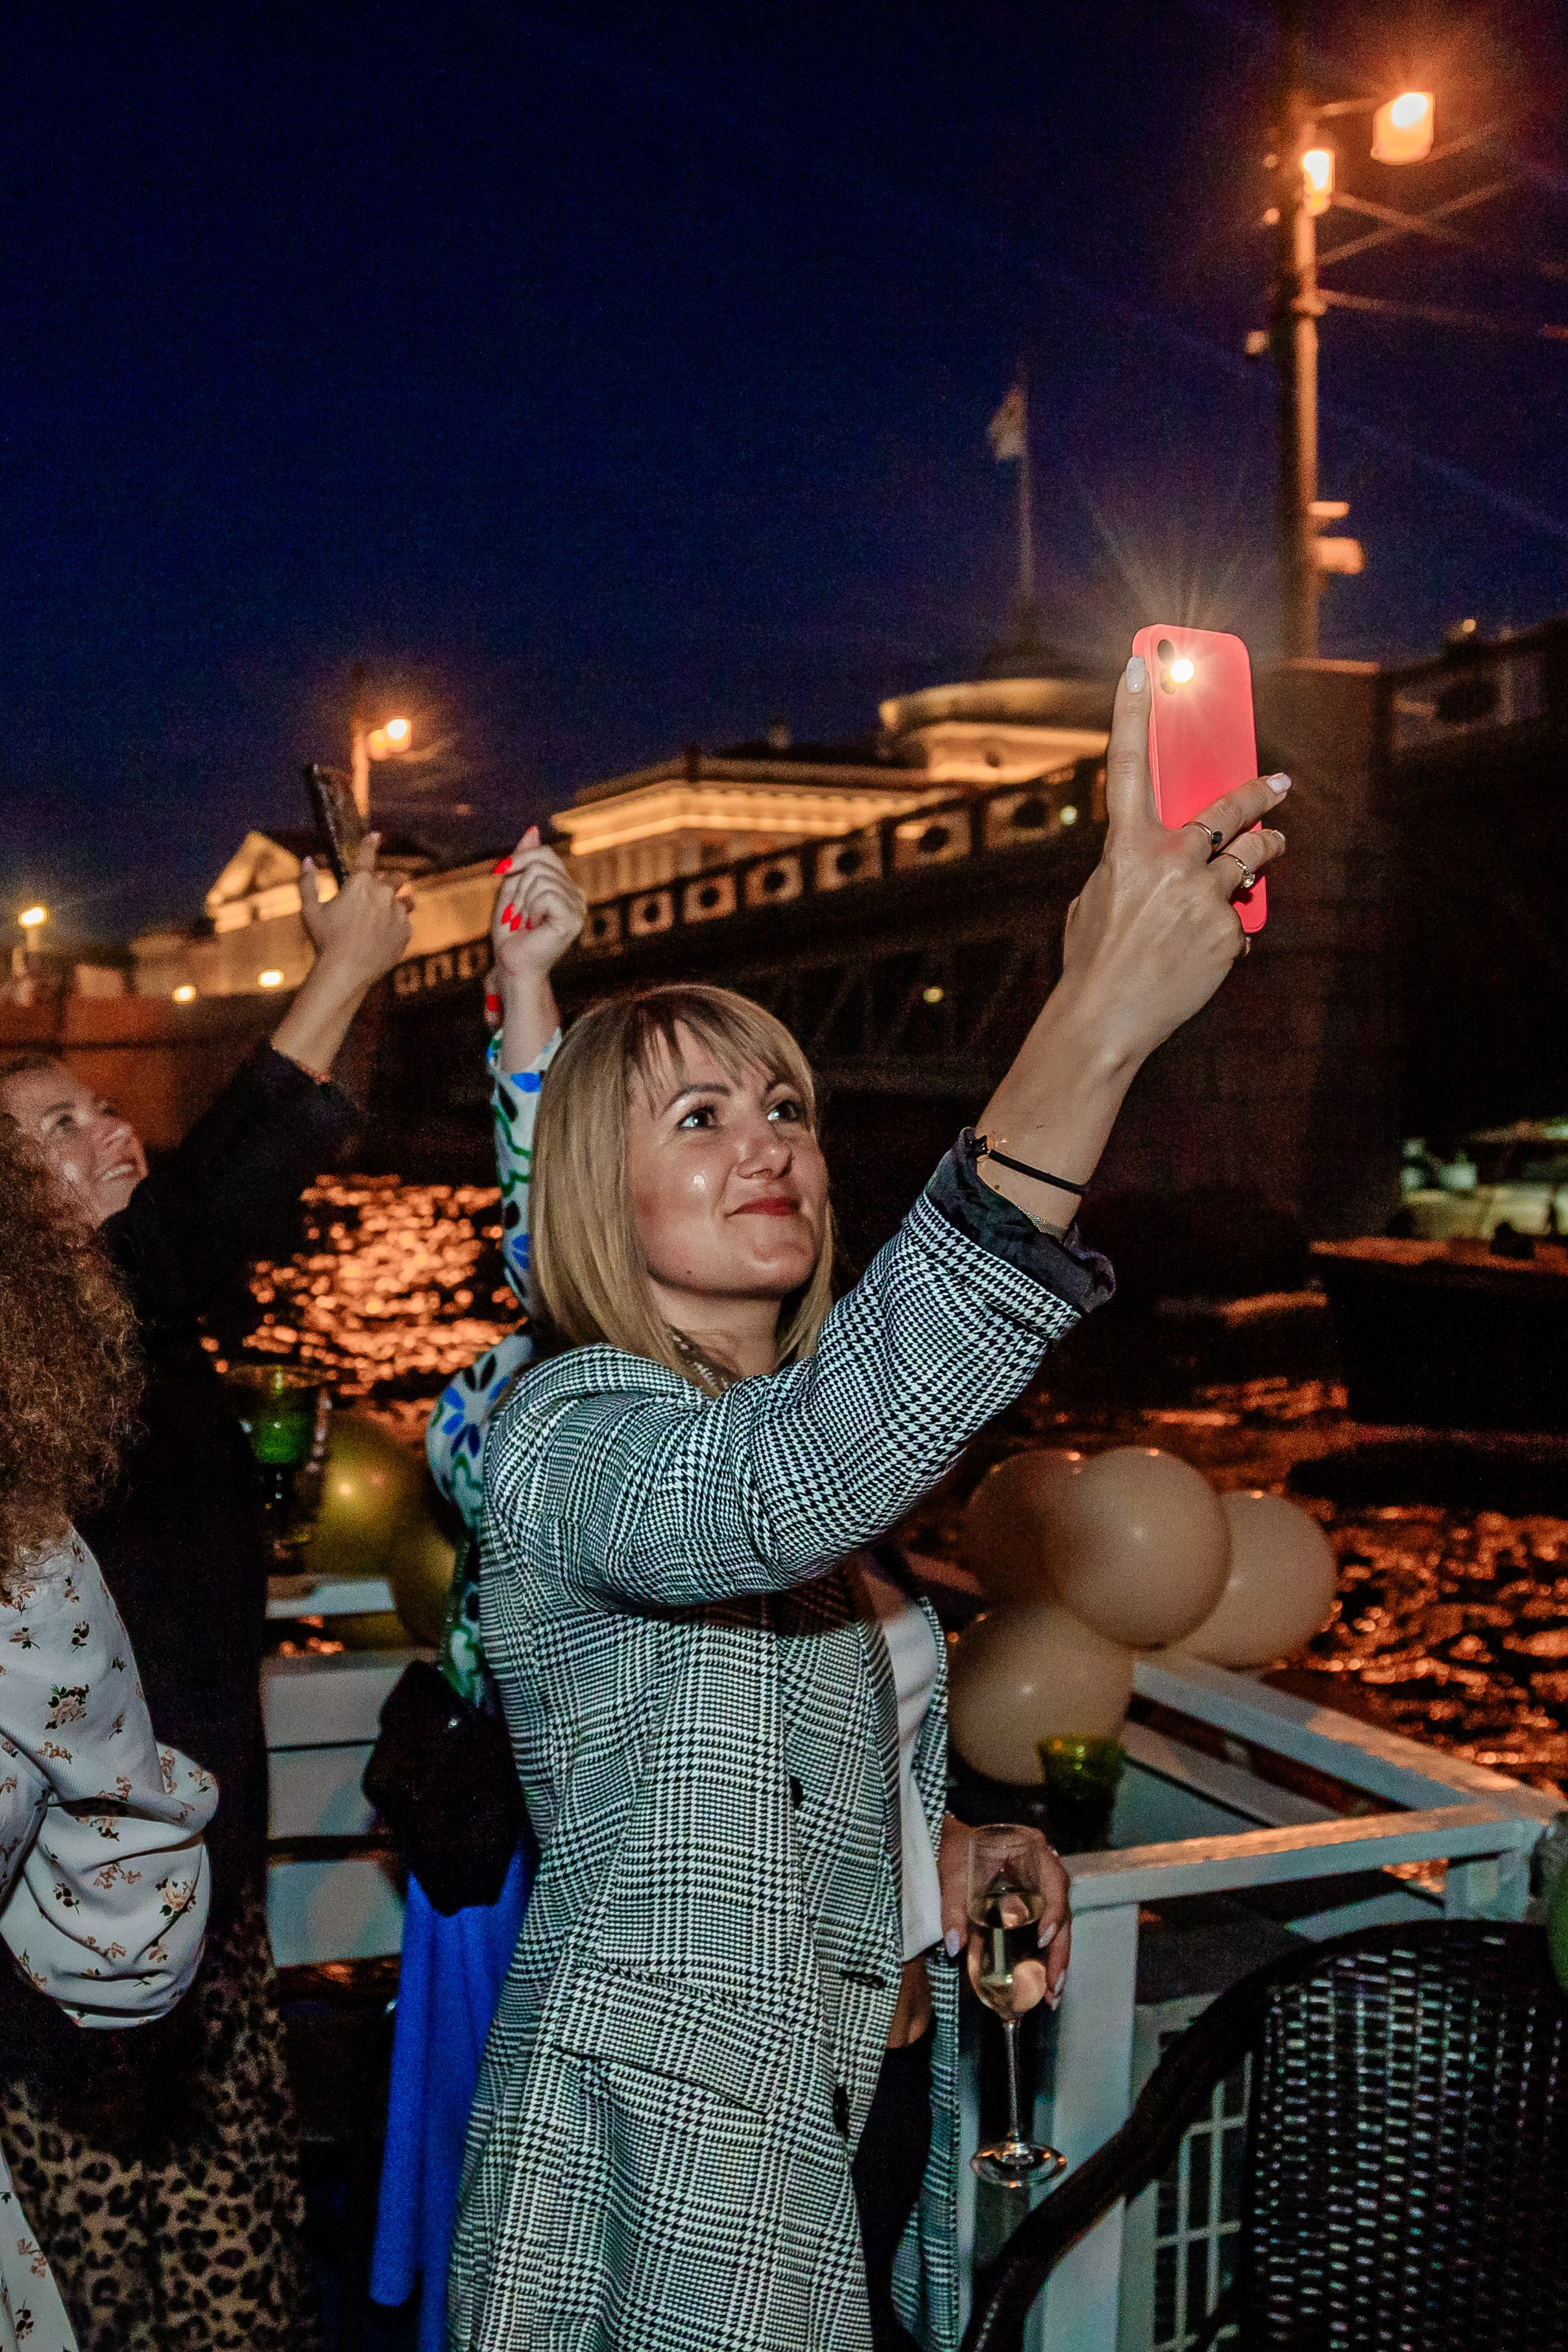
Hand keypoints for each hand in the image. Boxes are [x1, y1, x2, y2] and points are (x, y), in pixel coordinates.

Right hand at [299, 833, 413, 989]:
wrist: (345, 971)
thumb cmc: (325, 940)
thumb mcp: (310, 910)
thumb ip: (307, 883)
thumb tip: (308, 860)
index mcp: (360, 883)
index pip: (367, 856)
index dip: (371, 843)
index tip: (376, 836)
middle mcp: (383, 894)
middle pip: (397, 877)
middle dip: (392, 880)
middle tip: (383, 890)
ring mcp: (397, 913)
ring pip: (407, 900)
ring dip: (400, 903)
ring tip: (390, 913)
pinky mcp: (406, 931)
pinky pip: (406, 923)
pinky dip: (398, 925)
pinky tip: (385, 936)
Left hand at [491, 827, 585, 977]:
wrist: (511, 966)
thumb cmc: (510, 935)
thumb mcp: (511, 889)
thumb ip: (523, 860)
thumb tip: (533, 829)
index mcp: (564, 888)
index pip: (545, 854)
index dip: (519, 859)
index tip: (499, 872)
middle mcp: (576, 896)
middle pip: (541, 863)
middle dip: (518, 886)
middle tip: (517, 913)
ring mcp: (578, 908)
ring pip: (540, 878)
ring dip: (522, 901)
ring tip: (524, 922)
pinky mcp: (572, 919)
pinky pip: (546, 894)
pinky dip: (530, 908)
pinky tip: (533, 926)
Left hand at [939, 1815, 1070, 2009]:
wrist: (956, 1839)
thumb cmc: (959, 1849)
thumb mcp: (953, 1872)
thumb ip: (953, 1907)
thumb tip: (955, 1946)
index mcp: (1033, 1853)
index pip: (1055, 1884)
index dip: (1054, 1913)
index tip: (1042, 1939)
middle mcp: (1045, 1872)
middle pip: (1062, 1913)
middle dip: (1059, 1952)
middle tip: (1053, 1987)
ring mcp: (1043, 1889)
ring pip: (1059, 1927)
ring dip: (1056, 1960)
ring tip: (1051, 1995)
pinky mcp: (1035, 1905)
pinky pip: (1046, 1930)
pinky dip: (1045, 1955)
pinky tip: (1041, 1981)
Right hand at [1058, 654, 1289, 1070]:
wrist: (1104, 1019)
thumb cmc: (1092, 961)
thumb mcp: (1095, 902)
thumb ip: (1127, 870)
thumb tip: (1160, 862)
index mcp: (1124, 847)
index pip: (1129, 763)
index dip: (1134, 709)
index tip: (1142, 664)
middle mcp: (1168, 861)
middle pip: (1227, 809)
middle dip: (1257, 793)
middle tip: (1278, 785)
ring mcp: (1200, 894)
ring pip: (1251, 859)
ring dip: (1265, 855)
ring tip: (1271, 852)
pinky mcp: (1224, 930)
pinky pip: (1238, 918)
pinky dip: (1227, 932)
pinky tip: (1211, 954)